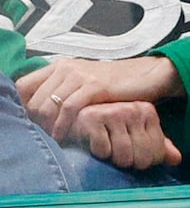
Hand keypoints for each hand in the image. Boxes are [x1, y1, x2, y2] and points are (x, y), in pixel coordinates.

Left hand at [17, 56, 181, 146]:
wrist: (148, 75)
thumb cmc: (119, 85)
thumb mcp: (86, 84)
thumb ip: (67, 92)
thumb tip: (47, 111)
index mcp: (59, 67)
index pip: (24, 86)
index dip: (24, 107)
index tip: (34, 124)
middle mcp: (65, 68)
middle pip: (34, 99)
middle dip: (37, 122)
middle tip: (46, 138)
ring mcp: (79, 76)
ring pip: (49, 104)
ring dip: (49, 127)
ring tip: (56, 140)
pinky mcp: (95, 86)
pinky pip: (70, 108)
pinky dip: (64, 125)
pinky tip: (66, 136)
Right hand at [72, 102, 181, 170]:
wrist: (73, 116)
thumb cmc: (107, 129)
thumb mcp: (136, 135)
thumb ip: (158, 147)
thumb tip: (176, 159)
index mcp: (147, 111)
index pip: (157, 152)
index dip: (144, 162)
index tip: (133, 156)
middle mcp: (133, 109)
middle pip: (143, 157)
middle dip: (129, 163)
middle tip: (116, 156)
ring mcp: (114, 111)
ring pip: (123, 155)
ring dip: (112, 160)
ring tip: (105, 150)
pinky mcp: (92, 117)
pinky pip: (103, 150)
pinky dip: (97, 153)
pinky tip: (91, 144)